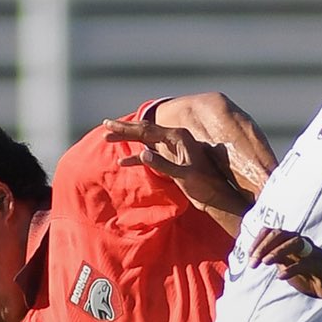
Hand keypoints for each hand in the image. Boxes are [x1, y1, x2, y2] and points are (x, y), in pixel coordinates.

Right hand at [102, 115, 246, 216]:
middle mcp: (175, 138)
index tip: (109, 124)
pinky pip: (150, 155)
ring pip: (145, 141)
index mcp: (178, 137)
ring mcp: (173, 148)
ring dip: (128, 141)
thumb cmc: (204, 185)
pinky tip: (124, 162)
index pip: (147, 129)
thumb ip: (163, 164)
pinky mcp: (171, 159)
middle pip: (144, 130)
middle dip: (124, 129)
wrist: (216, 196)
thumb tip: (142, 153)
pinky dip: (136, 158)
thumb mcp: (184, 175)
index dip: (126, 127)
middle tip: (105, 125)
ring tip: (109, 138)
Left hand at [247, 227, 321, 299]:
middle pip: (281, 234)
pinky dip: (292, 269)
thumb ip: (276, 259)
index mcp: (292, 242)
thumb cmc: (310, 276)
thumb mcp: (288, 267)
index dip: (258, 241)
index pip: (272, 232)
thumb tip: (257, 255)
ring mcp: (313, 252)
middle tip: (253, 264)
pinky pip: (306, 263)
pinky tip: (280, 277)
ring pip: (295, 243)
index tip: (250, 256)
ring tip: (265, 263)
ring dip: (277, 252)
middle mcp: (303, 243)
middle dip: (263, 247)